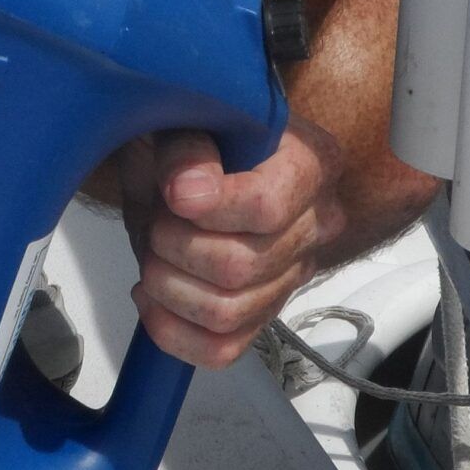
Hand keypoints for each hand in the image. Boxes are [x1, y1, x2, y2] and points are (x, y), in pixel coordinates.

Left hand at [117, 114, 347, 368]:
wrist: (186, 168)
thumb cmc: (193, 139)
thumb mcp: (183, 119)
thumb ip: (189, 146)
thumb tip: (190, 187)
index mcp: (312, 165)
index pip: (267, 207)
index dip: (210, 208)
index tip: (172, 192)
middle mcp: (317, 225)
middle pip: (240, 266)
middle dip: (175, 245)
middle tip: (157, 218)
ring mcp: (292, 277)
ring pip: (226, 312)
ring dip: (168, 287)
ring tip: (153, 254)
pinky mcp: (262, 316)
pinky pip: (220, 349)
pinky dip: (172, 330)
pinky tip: (153, 297)